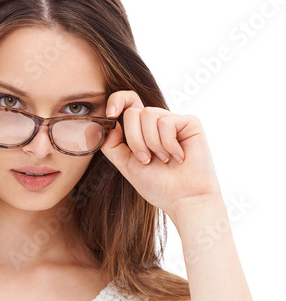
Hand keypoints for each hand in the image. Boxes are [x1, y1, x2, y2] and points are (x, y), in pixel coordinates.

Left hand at [100, 90, 223, 226]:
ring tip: (163, 159)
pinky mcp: (190, 123)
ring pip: (148, 115)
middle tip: (146, 159)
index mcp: (141, 130)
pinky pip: (166, 122)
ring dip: (151, 143)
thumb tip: (109, 126)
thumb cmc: (158, 185)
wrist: (184, 199)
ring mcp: (173, 121)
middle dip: (134, 139)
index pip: (127, 103)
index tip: (110, 115)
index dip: (116, 101)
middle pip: (133, 112)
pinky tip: (178, 157)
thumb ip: (113, 146)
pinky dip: (168, 144)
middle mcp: (157, 122)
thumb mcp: (127, 165)